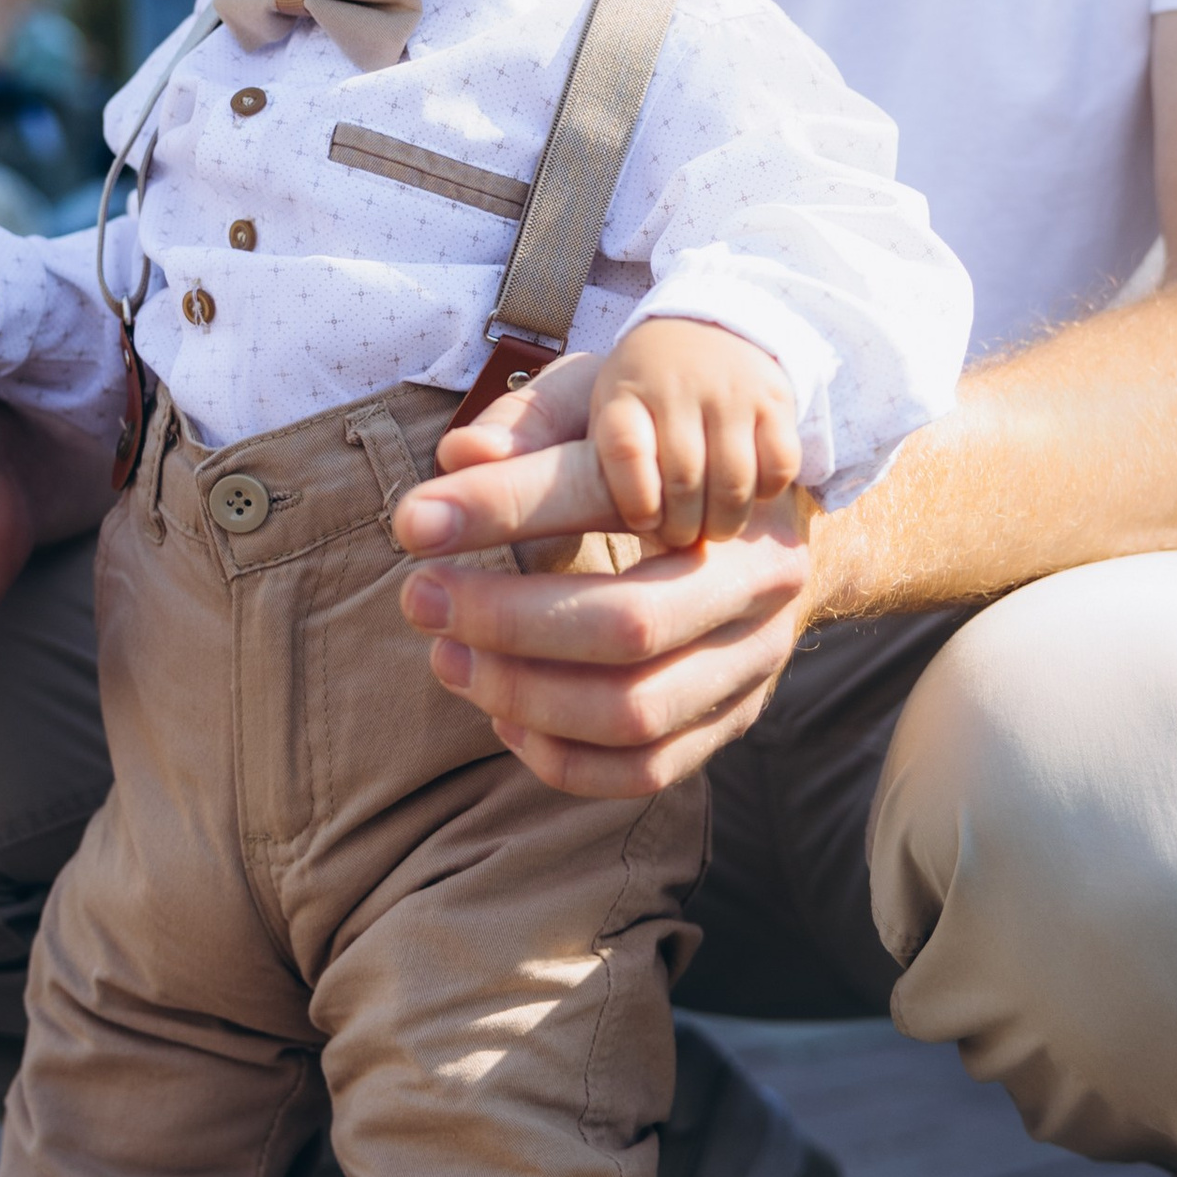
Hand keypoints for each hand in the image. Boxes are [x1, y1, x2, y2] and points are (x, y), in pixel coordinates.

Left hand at [396, 355, 812, 794]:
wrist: (763, 522)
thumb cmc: (658, 458)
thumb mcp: (605, 408)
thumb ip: (533, 422)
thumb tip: (459, 456)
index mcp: (727, 483)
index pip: (606, 492)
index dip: (502, 507)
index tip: (413, 521)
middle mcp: (760, 577)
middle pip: (629, 623)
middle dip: (505, 621)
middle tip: (421, 597)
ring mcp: (755, 658)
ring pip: (635, 711)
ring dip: (522, 695)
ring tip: (448, 658)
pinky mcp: (735, 718)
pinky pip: (646, 768)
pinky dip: (562, 757)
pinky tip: (504, 718)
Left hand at [586, 318, 799, 552]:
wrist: (706, 327)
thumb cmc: (644, 390)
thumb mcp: (601, 404)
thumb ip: (578, 448)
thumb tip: (536, 478)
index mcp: (626, 391)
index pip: (627, 451)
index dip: (637, 501)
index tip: (644, 520)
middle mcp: (678, 386)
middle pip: (684, 479)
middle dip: (683, 527)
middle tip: (682, 538)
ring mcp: (731, 391)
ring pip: (734, 482)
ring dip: (724, 522)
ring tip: (714, 529)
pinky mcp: (775, 399)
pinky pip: (779, 465)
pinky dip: (766, 493)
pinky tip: (750, 494)